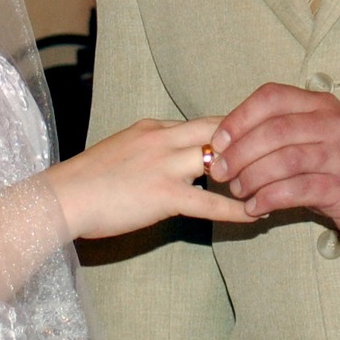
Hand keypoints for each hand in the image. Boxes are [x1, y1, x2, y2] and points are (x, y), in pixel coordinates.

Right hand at [49, 117, 259, 240]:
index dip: (234, 131)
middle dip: (252, 140)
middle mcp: (163, 138)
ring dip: (250, 172)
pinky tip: (256, 217)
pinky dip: (237, 210)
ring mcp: (165, 165)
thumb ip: (150, 150)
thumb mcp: (120, 151)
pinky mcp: (164, 195)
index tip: (257, 137)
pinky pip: (210, 202)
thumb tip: (173, 161)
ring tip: (275, 184)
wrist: (61, 198)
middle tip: (278, 152)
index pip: (203, 123)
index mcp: (153, 127)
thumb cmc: (85, 182)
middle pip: (221, 130)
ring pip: (221, 160)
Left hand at [209, 83, 339, 243]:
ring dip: (252, 177)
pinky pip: (298, 190)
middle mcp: (335, 125)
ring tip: (237, 191)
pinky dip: (269, 198)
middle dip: (239, 152)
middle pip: (274, 130)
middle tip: (219, 172)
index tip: (217, 141)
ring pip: (285, 159)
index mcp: (322, 106)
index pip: (272, 97)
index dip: (239, 117)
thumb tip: (224, 145)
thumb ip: (277, 135)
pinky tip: (255, 208)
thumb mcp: (313, 140)